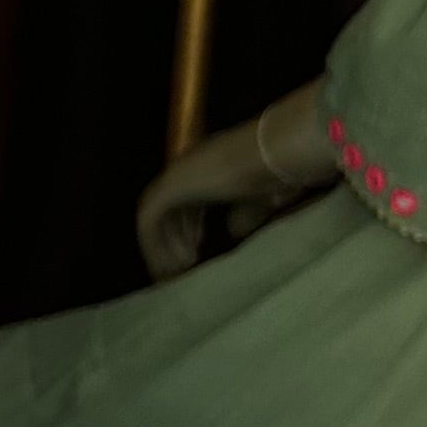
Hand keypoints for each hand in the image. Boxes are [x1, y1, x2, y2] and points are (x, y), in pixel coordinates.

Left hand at [135, 79, 331, 279]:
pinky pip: (150, 223)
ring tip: (179, 271)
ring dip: (165, 245)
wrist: (270, 155)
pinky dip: (159, 245)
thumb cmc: (276, 173)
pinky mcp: (167, 189)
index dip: (189, 224)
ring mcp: (173, 176)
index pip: (188, 198)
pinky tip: (179, 263)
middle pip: (169, 208)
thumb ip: (244, 214)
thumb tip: (234, 232)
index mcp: (207, 166)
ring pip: (155, 218)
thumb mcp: (260, 200)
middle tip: (183, 264)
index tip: (196, 246)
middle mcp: (186, 168)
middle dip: (173, 237)